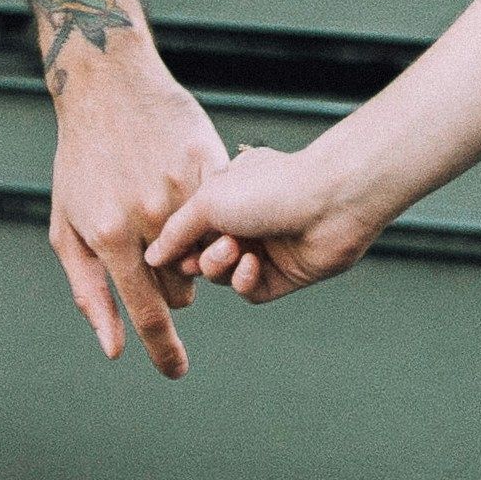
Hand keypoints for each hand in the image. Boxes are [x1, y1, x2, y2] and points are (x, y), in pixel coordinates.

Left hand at [47, 50, 227, 375]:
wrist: (108, 86)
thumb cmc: (80, 163)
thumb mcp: (68, 230)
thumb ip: (90, 293)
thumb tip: (116, 349)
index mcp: (111, 236)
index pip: (147, 313)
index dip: (164, 350)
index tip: (177, 372)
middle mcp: (149, 215)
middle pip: (178, 287)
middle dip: (166, 283)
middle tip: (148, 249)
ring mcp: (182, 188)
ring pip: (204, 255)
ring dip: (189, 253)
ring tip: (164, 220)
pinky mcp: (208, 163)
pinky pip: (221, 213)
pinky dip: (209, 217)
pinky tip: (185, 195)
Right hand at [147, 140, 385, 304]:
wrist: (328, 201)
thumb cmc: (270, 188)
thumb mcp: (208, 201)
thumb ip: (176, 231)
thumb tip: (152, 257)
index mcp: (229, 194)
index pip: (190, 229)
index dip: (178, 245)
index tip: (171, 252)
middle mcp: (247, 220)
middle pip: (204, 256)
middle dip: (201, 258)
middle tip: (203, 254)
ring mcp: (266, 248)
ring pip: (224, 276)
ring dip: (223, 268)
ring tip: (235, 251)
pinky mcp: (285, 274)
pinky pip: (250, 290)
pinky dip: (245, 282)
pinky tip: (252, 266)